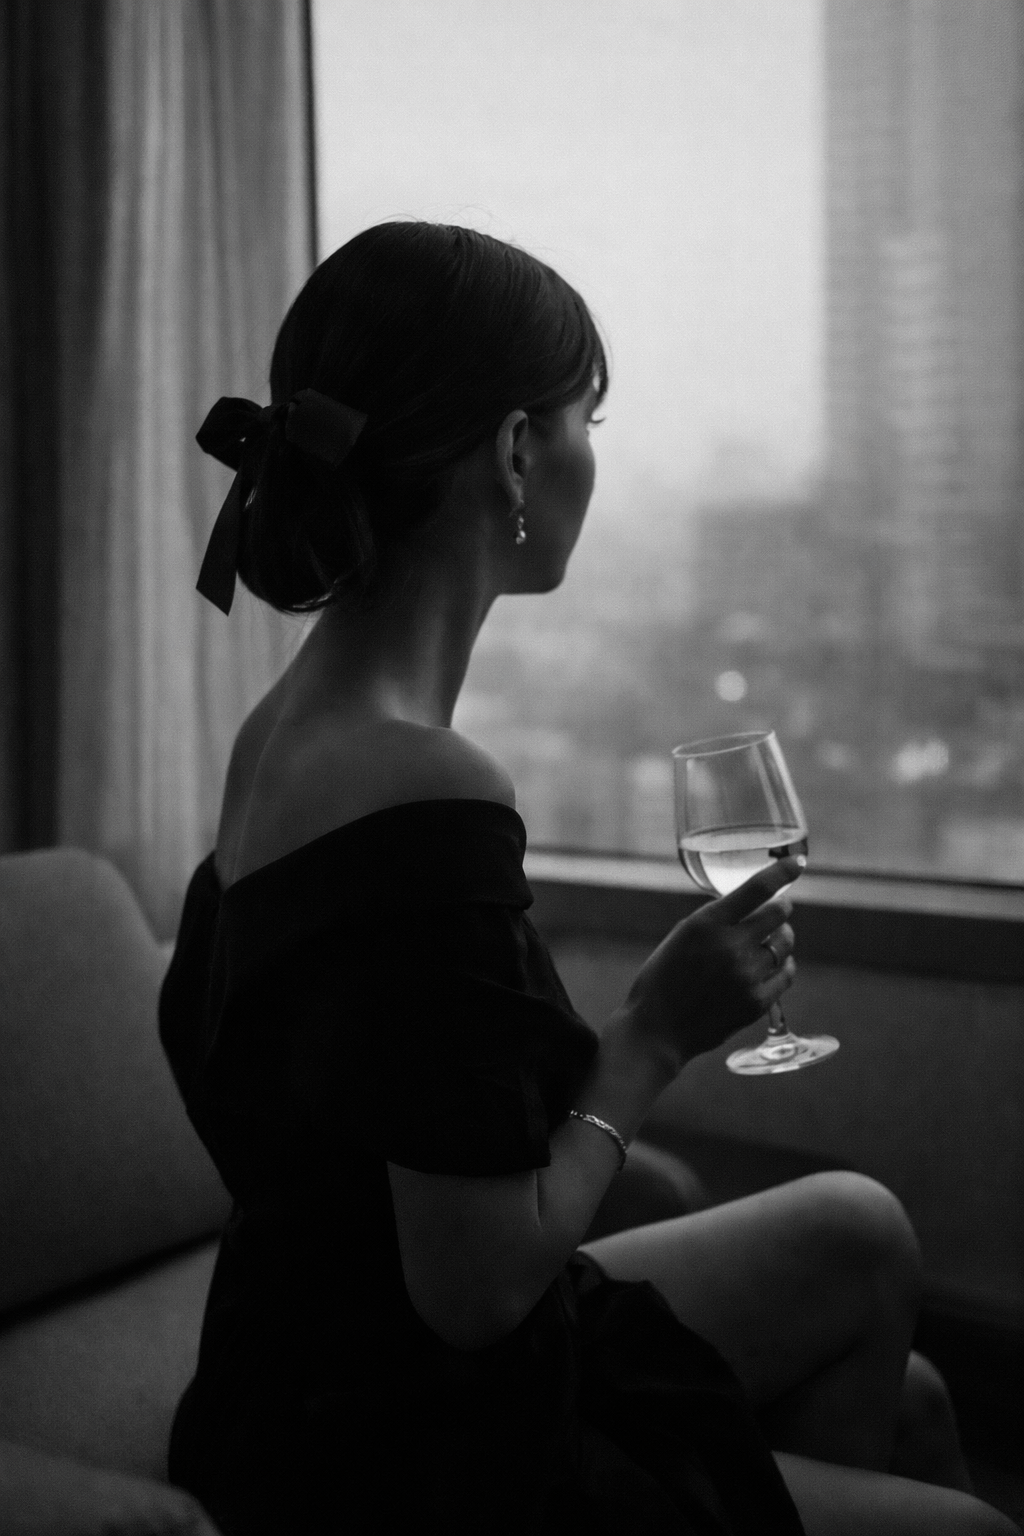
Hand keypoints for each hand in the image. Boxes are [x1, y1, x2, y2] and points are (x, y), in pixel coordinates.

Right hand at [623, 857, 798, 1070]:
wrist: (657, 1029)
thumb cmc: (664, 978)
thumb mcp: (682, 936)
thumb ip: (717, 920)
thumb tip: (754, 907)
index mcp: (707, 923)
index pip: (757, 888)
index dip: (781, 871)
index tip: (796, 863)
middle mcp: (731, 946)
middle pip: (778, 914)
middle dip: (780, 909)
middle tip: (777, 911)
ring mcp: (746, 975)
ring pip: (785, 944)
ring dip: (782, 938)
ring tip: (772, 941)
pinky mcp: (757, 1002)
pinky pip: (787, 974)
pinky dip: (784, 966)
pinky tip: (777, 965)